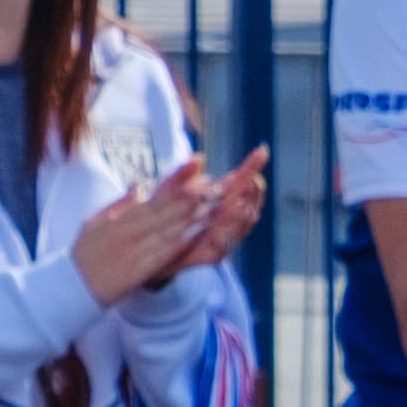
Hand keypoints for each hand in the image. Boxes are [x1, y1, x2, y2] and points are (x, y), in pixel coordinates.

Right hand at [69, 161, 225, 302]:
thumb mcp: (93, 222)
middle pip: (162, 213)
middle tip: (211, 189)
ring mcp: (132, 251)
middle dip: (188, 200)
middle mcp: (126, 232)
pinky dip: (178, 244)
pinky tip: (195, 235)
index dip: (176, 189)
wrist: (72, 286)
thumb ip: (118, 204)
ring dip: (189, 219)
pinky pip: (161, 254)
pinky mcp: (137, 270)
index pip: (152, 201)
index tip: (196, 179)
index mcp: (117, 219)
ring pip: (165, 231)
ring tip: (210, 208)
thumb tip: (137, 186)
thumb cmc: (83, 255)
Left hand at [168, 147, 273, 273]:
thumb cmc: (160, 212)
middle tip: (253, 180)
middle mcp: (224, 217)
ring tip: (244, 205)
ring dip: (244, 217)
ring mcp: (220, 236)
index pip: (241, 180)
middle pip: (248, 204)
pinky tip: (224, 232)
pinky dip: (225, 238)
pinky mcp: (209, 255)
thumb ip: (182, 174)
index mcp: (218, 198)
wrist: (146, 246)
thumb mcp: (168, 189)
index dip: (252, 166)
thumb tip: (198, 158)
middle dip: (253, 193)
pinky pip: (221, 248)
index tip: (261, 150)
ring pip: (240, 227)